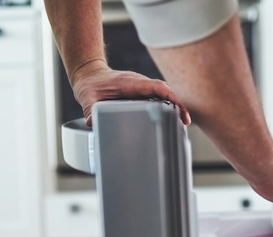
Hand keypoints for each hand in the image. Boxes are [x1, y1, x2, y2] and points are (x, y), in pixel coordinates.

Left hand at [70, 59, 190, 126]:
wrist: (89, 76)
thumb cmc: (91, 86)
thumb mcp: (87, 99)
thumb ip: (90, 112)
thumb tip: (93, 124)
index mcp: (130, 83)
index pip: (156, 87)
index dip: (170, 96)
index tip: (178, 108)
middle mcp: (140, 84)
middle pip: (165, 91)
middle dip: (177, 104)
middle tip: (185, 122)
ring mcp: (142, 88)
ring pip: (164, 95)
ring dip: (174, 106)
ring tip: (182, 123)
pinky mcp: (142, 94)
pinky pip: (159, 98)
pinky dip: (167, 107)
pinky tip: (172, 120)